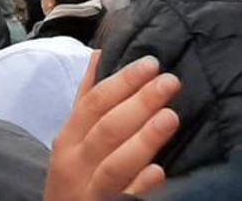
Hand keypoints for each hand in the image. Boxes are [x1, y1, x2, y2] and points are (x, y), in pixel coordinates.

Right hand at [46, 54, 179, 200]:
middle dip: (139, 102)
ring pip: (115, 162)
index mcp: (69, 138)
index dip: (122, 82)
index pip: (94, 102)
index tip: (151, 64)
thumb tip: (100, 55)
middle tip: (170, 82)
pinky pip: (124, 198)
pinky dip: (140, 186)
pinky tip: (160, 172)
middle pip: (107, 128)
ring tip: (171, 117)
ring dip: (143, 139)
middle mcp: (76, 162)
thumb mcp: (72, 138)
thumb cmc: (73, 175)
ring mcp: (90, 190)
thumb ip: (86, 100)